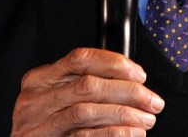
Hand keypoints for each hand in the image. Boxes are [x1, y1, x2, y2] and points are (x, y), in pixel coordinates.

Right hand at [11, 47, 164, 135]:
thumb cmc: (50, 126)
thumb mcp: (59, 98)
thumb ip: (84, 85)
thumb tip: (131, 81)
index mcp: (39, 80)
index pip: (80, 59)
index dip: (114, 63)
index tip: (139, 74)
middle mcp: (34, 100)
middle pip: (87, 85)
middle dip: (128, 91)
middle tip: (152, 101)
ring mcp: (37, 125)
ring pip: (87, 111)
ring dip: (124, 114)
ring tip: (147, 119)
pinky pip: (84, 136)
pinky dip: (113, 134)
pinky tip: (132, 133)